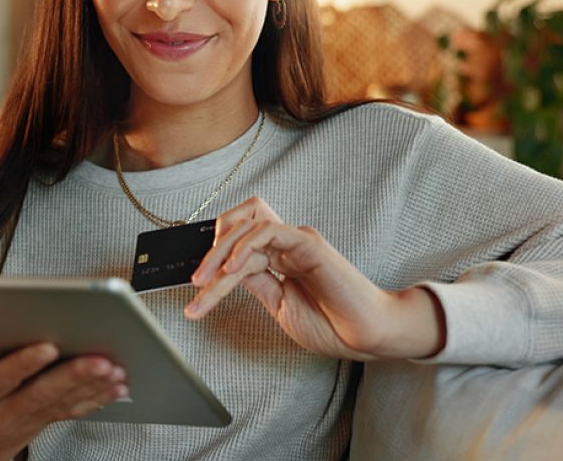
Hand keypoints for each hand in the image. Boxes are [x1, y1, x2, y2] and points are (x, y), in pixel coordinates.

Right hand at [0, 338, 127, 460]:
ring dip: (93, 387)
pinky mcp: (44, 421)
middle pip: (42, 394)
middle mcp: (4, 413)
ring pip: (64, 403)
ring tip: (118, 368)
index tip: (45, 346)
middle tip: (101, 360)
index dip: (21, 365)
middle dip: (73, 377)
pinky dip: (98, 398)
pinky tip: (120, 384)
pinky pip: (74, 410)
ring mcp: (28, 420)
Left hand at [186, 197, 445, 359]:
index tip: (197, 288)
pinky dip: (245, 246)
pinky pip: (269, 231)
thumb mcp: (280, 305)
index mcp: (280, 259)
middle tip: (196, 282)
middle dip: (210, 251)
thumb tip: (226, 273)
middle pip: (238, 226)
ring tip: (206, 282)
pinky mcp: (308, 243)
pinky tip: (233, 269)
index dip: (214, 259)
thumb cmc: (331, 324)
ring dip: (220, 253)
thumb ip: (257, 284)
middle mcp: (287, 245)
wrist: (366, 336)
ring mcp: (297, 241)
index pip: (238, 245)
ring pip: (247, 228)